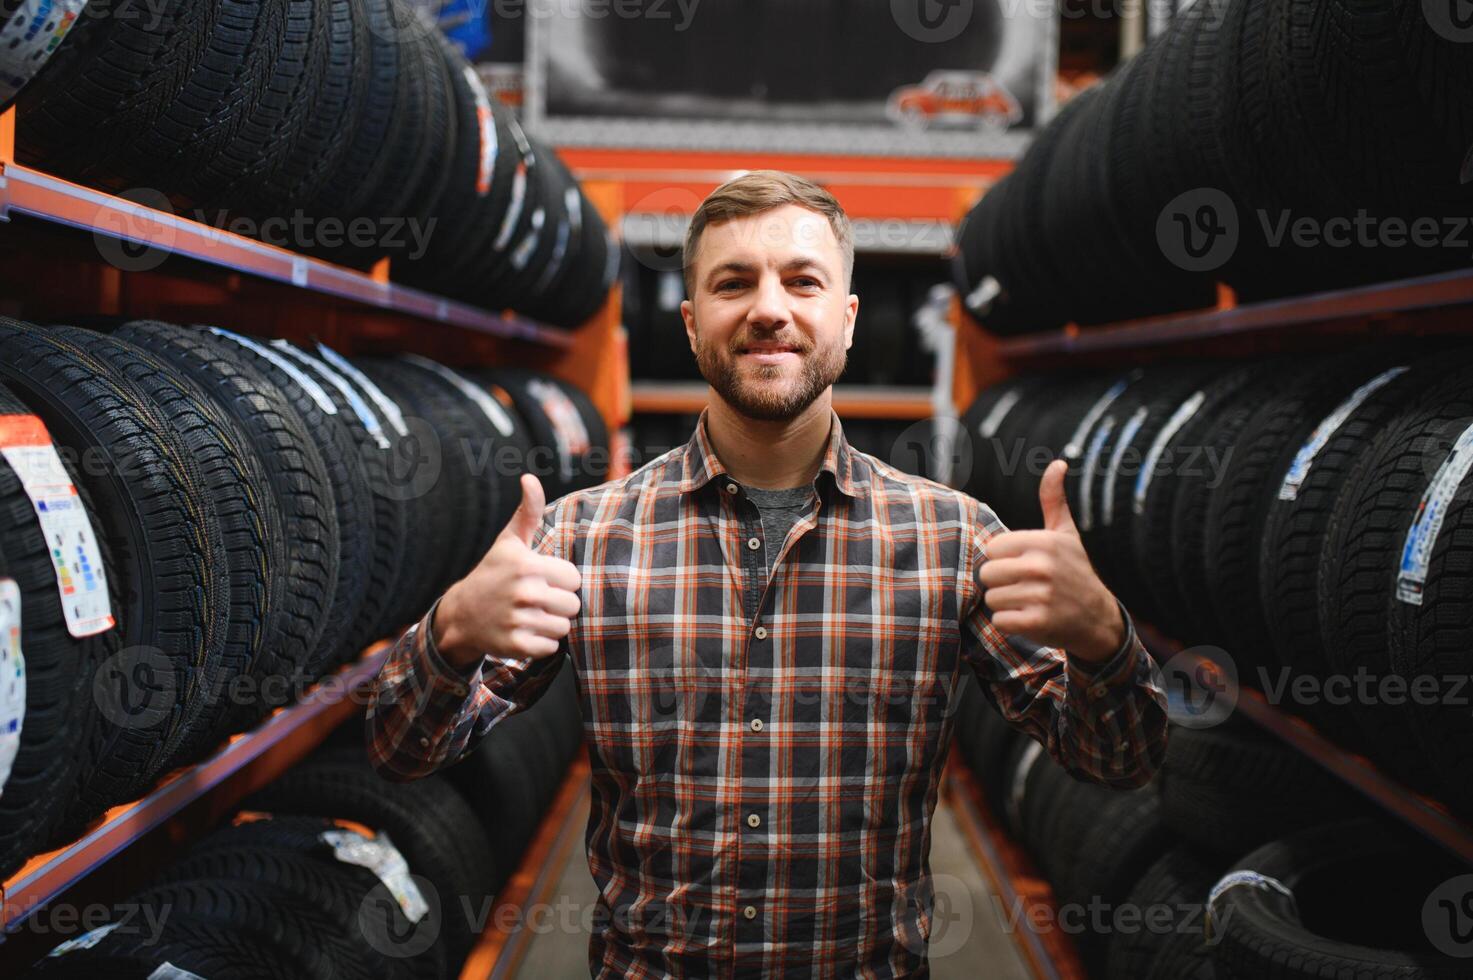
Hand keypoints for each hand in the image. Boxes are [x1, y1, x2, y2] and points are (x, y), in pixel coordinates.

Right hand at [432, 474, 581, 669]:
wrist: (461, 614)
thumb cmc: (493, 573)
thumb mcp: (509, 542)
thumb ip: (527, 512)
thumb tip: (529, 477)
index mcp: (527, 566)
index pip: (574, 579)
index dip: (561, 581)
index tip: (542, 580)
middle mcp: (523, 593)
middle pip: (572, 605)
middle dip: (558, 604)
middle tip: (536, 600)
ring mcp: (518, 621)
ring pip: (563, 628)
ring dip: (550, 625)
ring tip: (529, 616)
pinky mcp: (515, 646)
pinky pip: (550, 648)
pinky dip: (540, 644)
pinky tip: (523, 632)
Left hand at [976, 459, 1125, 662]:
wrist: (1099, 620)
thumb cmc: (1076, 572)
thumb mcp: (1066, 534)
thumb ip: (1054, 500)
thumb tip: (1058, 463)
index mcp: (1044, 542)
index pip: (992, 548)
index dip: (1004, 559)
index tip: (1025, 564)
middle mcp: (1043, 566)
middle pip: (987, 573)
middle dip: (1002, 582)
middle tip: (1026, 586)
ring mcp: (1041, 596)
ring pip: (992, 598)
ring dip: (1006, 604)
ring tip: (1030, 602)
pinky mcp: (1038, 623)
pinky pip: (1000, 621)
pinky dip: (1011, 624)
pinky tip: (1031, 618)